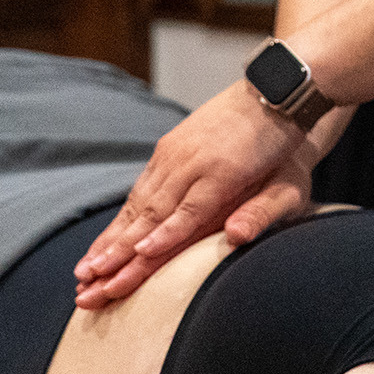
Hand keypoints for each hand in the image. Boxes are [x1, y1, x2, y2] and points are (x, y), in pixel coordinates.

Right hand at [74, 80, 317, 307]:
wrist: (272, 91)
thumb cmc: (282, 145)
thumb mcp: (286, 182)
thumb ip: (261, 211)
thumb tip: (236, 237)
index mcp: (221, 172)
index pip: (186, 214)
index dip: (162, 239)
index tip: (136, 261)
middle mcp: (189, 162)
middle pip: (151, 213)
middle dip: (119, 251)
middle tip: (91, 283)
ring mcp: (174, 153)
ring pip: (138, 202)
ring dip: (111, 238)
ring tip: (86, 270)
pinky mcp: (167, 148)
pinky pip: (141, 187)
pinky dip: (123, 216)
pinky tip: (108, 237)